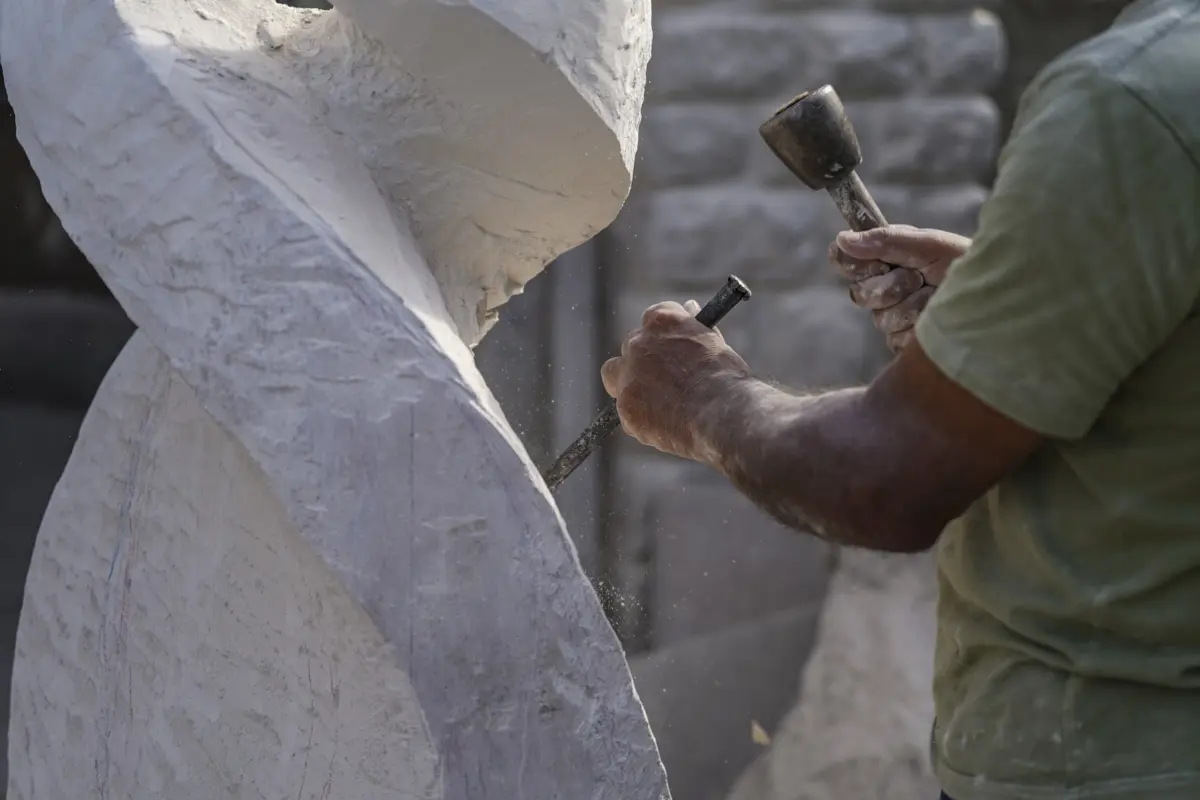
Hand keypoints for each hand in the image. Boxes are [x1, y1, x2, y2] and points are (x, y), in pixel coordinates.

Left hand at [601, 299, 750, 463]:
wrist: (723, 413)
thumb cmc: (726, 377)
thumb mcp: (714, 341)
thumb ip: (693, 327)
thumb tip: (689, 309)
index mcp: (662, 320)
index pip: (652, 320)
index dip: (662, 337)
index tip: (671, 348)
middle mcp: (638, 343)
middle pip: (631, 347)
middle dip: (643, 360)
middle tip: (662, 379)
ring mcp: (628, 375)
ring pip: (615, 376)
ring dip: (630, 385)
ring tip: (657, 404)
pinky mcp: (626, 407)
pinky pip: (627, 411)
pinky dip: (642, 419)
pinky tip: (667, 427)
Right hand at [829, 224, 969, 352]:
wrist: (998, 297)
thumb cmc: (967, 263)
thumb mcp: (930, 244)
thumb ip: (886, 240)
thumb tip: (842, 239)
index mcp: (888, 259)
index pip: (848, 262)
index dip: (854, 263)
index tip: (876, 262)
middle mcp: (887, 288)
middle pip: (860, 293)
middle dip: (891, 285)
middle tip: (918, 277)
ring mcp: (895, 317)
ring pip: (880, 317)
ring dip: (911, 306)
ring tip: (935, 298)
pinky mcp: (905, 342)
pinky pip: (895, 338)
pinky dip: (918, 327)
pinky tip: (936, 319)